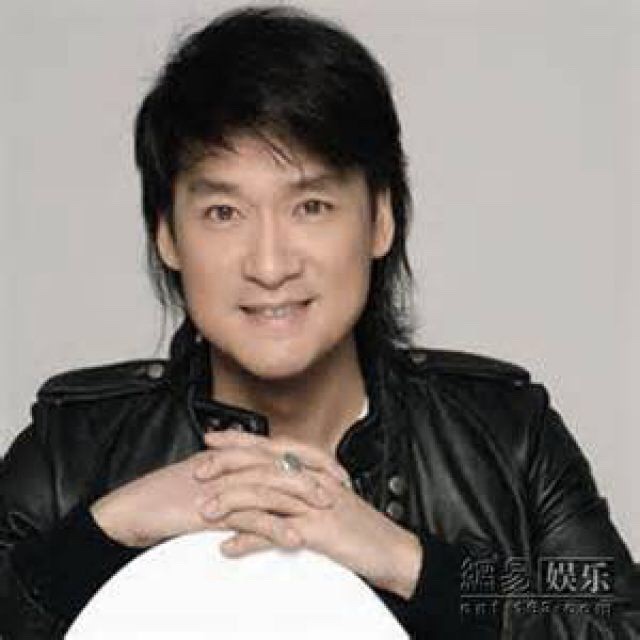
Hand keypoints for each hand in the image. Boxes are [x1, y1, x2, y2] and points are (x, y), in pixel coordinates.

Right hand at [89, 434, 343, 548]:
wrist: (132, 509)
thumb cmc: (167, 498)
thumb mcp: (209, 484)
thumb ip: (238, 480)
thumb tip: (266, 488)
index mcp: (234, 457)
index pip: (282, 451)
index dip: (311, 459)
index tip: (336, 471)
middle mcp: (231, 465)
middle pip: (282, 463)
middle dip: (315, 474)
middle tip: (340, 487)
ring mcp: (222, 485)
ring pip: (269, 486)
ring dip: (300, 498)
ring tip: (324, 510)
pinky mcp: (211, 509)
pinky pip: (248, 517)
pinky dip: (272, 527)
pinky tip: (291, 538)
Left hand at [197, 430, 421, 598]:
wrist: (390, 548)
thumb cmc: (357, 524)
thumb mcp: (326, 496)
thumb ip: (299, 484)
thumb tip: (270, 480)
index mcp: (313, 468)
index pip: (270, 446)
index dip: (239, 440)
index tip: (212, 439)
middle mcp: (312, 479)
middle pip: (263, 463)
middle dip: (227, 464)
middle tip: (197, 470)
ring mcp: (315, 504)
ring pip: (266, 494)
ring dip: (231, 502)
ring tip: (205, 511)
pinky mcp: (318, 530)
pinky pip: (278, 533)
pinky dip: (250, 540)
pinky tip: (229, 547)